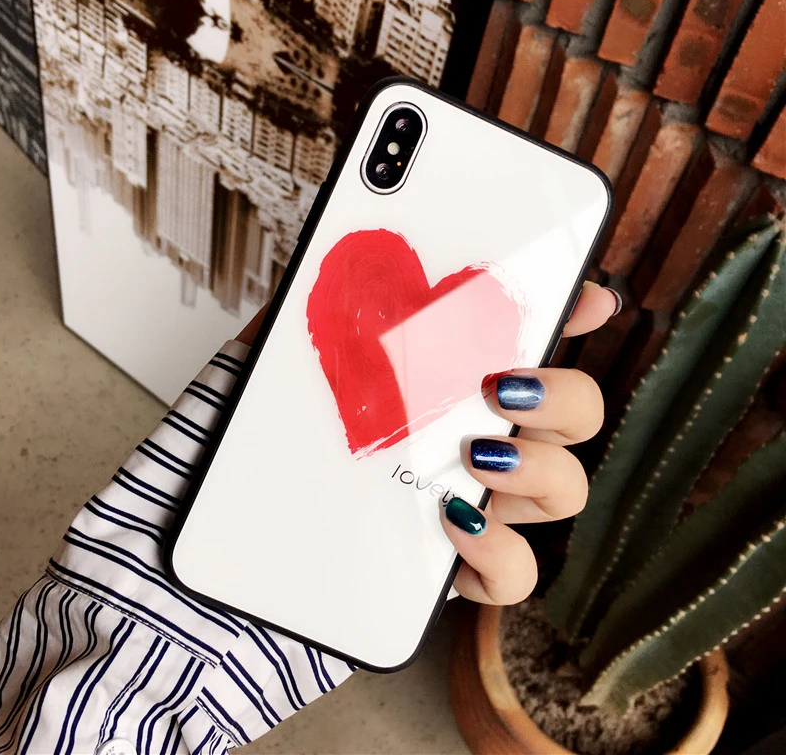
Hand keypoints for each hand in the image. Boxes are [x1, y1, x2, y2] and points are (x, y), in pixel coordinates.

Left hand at [237, 282, 620, 606]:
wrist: (233, 526)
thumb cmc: (272, 434)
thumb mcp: (296, 355)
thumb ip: (330, 305)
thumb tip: (359, 245)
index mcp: (456, 384)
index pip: (536, 342)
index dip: (574, 313)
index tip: (584, 295)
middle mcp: (481, 439)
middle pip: (577, 415)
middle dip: (564, 394)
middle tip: (502, 385)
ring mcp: (478, 505)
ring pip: (566, 489)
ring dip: (539, 467)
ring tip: (473, 455)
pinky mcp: (455, 570)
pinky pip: (513, 574)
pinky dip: (497, 549)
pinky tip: (451, 519)